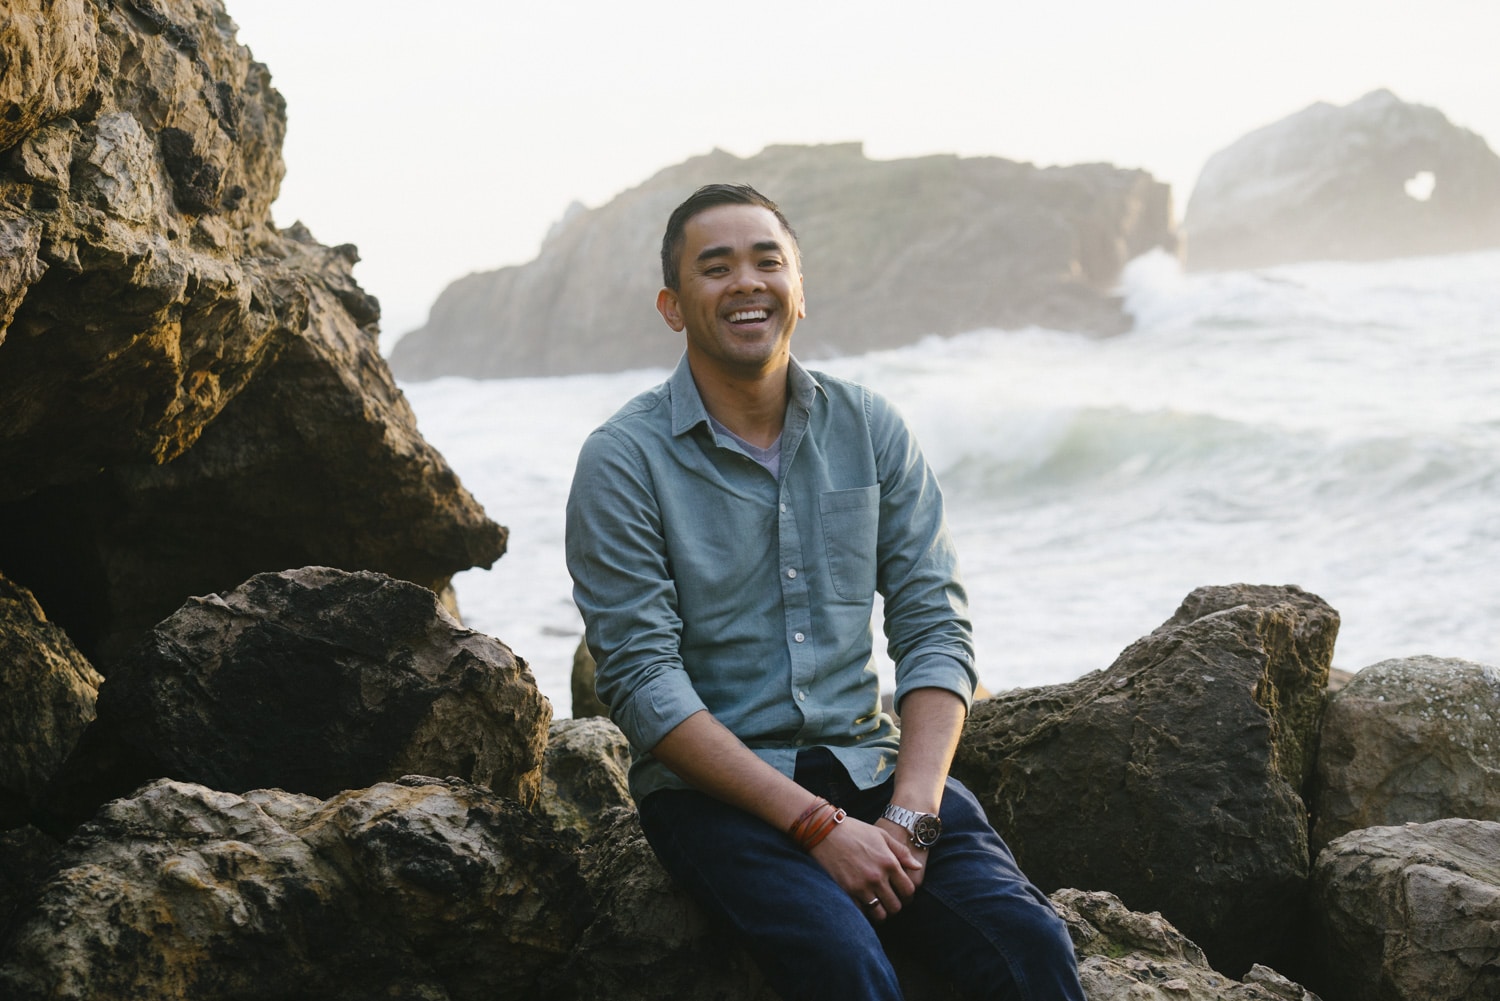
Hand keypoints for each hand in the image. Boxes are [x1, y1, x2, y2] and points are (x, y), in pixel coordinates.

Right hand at [809, 816, 924, 921]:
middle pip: (896, 906)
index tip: (902, 894)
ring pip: (880, 914)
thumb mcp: (881, 835)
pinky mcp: (846, 892)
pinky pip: (862, 913)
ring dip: (881, 912)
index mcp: (889, 863)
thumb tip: (916, 867)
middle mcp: (877, 877)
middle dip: (895, 905)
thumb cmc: (855, 830)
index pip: (908, 890)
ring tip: (877, 904)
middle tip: (889, 900)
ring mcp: (861, 887)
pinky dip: (865, 912)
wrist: (825, 831)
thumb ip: (901, 852)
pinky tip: (863, 903)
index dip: (908, 895)